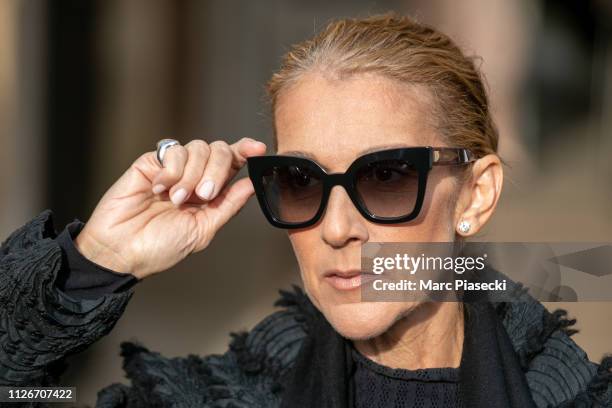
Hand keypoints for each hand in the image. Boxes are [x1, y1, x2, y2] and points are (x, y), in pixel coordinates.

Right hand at [74, 138, 265, 278]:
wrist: (122, 250)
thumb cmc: (161, 247)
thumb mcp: (203, 230)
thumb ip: (228, 205)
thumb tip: (252, 184)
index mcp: (210, 192)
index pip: (233, 162)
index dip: (247, 150)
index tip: (259, 149)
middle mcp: (194, 176)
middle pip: (219, 150)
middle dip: (217, 170)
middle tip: (204, 195)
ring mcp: (173, 168)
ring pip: (198, 148)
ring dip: (192, 175)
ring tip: (175, 199)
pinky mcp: (151, 163)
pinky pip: (174, 151)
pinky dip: (171, 171)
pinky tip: (158, 189)